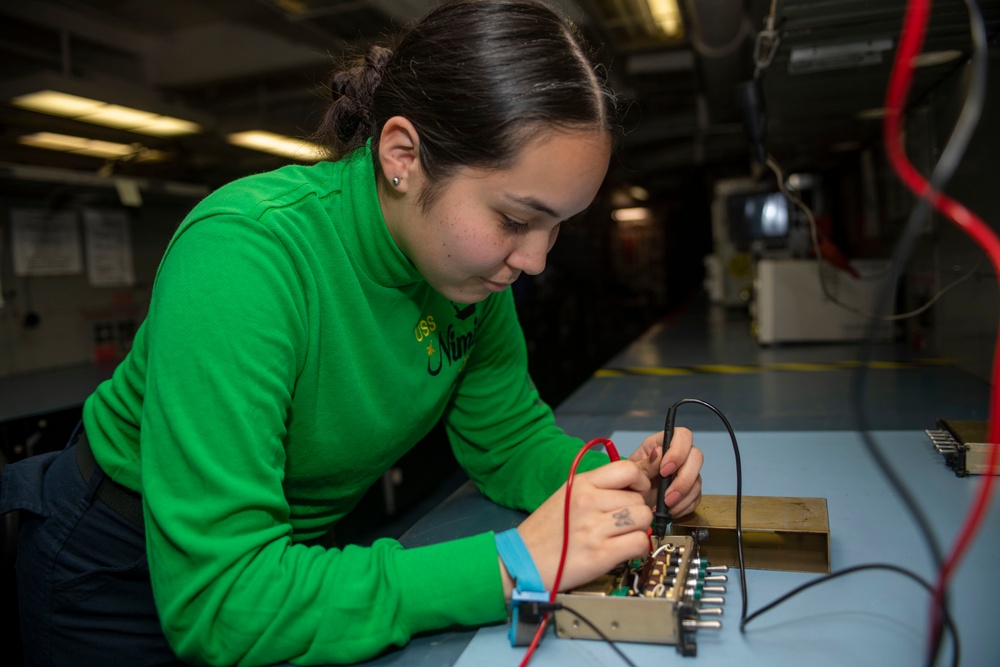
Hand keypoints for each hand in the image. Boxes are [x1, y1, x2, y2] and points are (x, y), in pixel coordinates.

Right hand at [509, 461, 652, 596]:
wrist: (523, 560)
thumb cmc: (545, 531)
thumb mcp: (567, 495)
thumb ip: (597, 489)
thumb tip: (632, 490)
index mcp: (581, 483)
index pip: (628, 469)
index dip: (640, 482)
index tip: (636, 493)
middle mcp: (589, 501)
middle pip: (639, 499)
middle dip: (637, 511)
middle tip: (624, 523)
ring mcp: (595, 527)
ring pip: (643, 518)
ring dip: (640, 529)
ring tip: (625, 536)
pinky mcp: (601, 553)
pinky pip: (640, 543)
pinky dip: (639, 548)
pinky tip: (625, 550)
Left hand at [628, 427, 702, 517]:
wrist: (633, 502)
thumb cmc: (631, 483)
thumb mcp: (633, 473)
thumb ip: (646, 463)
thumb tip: (658, 452)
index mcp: (662, 443)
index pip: (682, 436)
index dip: (678, 452)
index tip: (665, 471)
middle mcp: (678, 455)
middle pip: (696, 457)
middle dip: (683, 479)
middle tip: (667, 495)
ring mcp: (687, 472)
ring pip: (698, 480)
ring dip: (683, 497)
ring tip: (665, 506)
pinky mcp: (691, 488)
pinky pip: (696, 496)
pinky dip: (685, 506)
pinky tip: (671, 510)